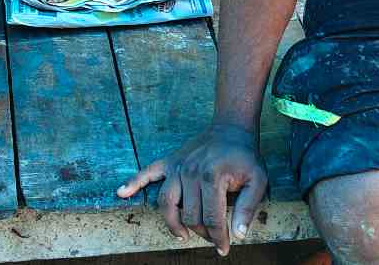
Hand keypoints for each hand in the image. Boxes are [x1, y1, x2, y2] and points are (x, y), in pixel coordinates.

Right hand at [116, 124, 267, 255]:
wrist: (231, 128)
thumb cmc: (244, 157)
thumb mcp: (257, 180)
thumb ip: (248, 207)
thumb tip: (238, 234)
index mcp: (212, 178)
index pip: (211, 218)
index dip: (219, 238)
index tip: (224, 249)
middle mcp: (190, 173)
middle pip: (189, 215)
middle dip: (202, 232)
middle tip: (213, 237)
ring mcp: (177, 167)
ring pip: (166, 202)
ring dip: (172, 222)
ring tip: (182, 234)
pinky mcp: (169, 161)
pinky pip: (147, 172)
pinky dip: (133, 182)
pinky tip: (121, 192)